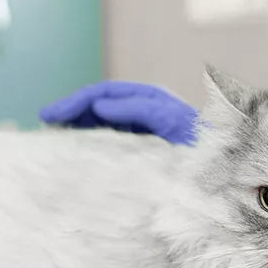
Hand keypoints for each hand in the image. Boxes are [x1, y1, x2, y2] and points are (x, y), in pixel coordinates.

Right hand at [39, 81, 197, 144]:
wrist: (221, 173)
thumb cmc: (199, 147)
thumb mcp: (169, 123)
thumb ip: (137, 110)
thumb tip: (99, 104)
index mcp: (151, 102)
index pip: (105, 93)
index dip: (78, 101)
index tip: (54, 114)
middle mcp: (144, 113)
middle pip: (100, 104)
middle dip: (72, 110)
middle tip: (45, 121)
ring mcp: (140, 131)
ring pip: (100, 122)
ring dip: (76, 125)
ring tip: (52, 135)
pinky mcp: (139, 150)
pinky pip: (108, 140)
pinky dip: (89, 141)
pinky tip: (73, 151)